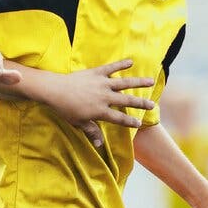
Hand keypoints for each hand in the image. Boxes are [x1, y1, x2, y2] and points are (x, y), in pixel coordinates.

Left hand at [41, 59, 157, 146]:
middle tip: (152, 105)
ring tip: (151, 81)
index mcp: (100, 111)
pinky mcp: (96, 73)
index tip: (139, 123)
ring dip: (139, 82)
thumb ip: (91, 132)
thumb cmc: (65, 109)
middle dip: (141, 103)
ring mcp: (101, 83)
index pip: (119, 118)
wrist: (54, 90)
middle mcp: (104, 97)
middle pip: (127, 101)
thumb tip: (99, 146)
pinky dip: (121, 64)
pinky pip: (111, 68)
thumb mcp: (78, 123)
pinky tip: (131, 62)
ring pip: (124, 83)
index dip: (130, 121)